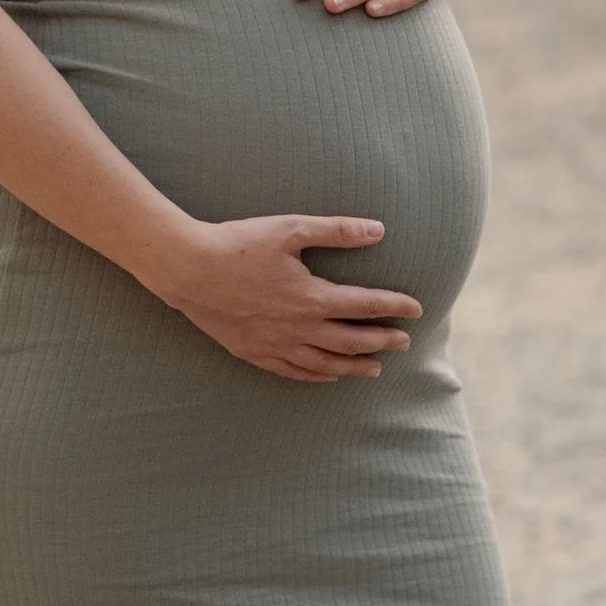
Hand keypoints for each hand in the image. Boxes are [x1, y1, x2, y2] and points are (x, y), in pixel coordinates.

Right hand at [152, 213, 421, 381]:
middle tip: (404, 342)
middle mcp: (299, 328)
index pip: (365, 305)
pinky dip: (317, 376)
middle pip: (351, 340)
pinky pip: (294, 372)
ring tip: (375, 368)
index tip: (416, 309)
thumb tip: (378, 230)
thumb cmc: (239, 244)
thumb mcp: (291, 228)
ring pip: (326, 364)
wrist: (189, 269)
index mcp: (312, 297)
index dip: (394, 307)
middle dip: (382, 341)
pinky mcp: (254, 352)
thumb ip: (337, 231)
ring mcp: (276, 344)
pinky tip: (328, 376)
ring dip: (354, 366)